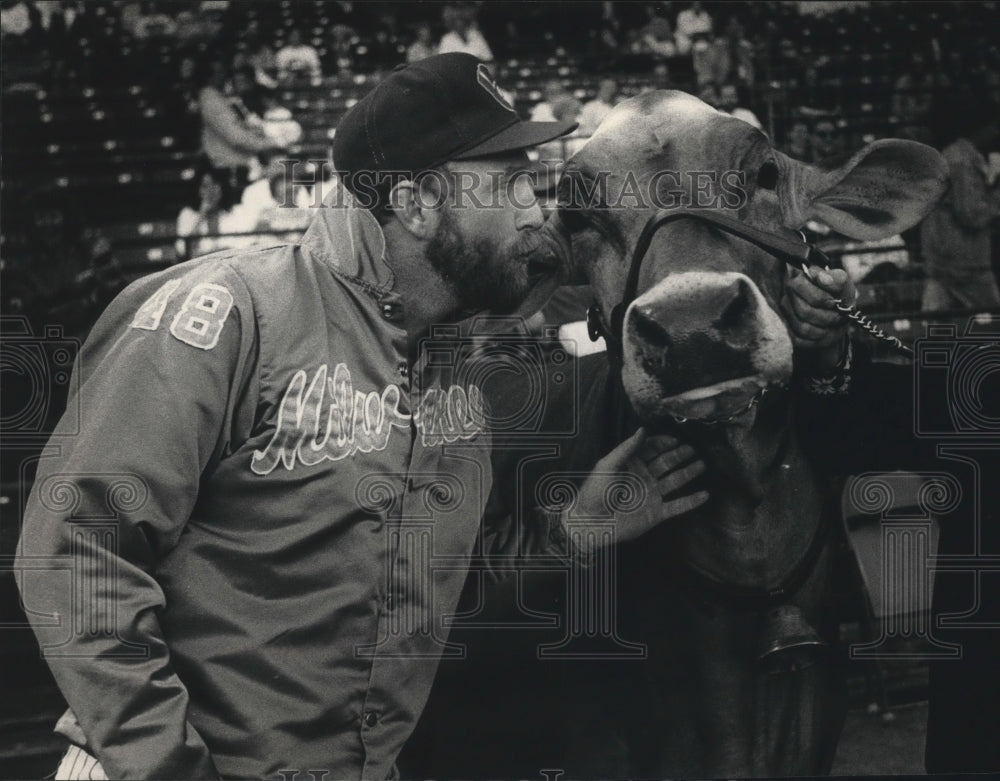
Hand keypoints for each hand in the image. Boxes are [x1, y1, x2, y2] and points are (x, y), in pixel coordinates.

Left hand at [571, 428, 707, 549]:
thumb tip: (643, 430)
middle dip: (680, 455)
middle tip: (693, 450)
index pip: (651, 449)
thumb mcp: (608, 465)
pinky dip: (691, 501)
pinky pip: (677, 506)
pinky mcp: (656, 513)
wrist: (592, 523)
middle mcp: (644, 478)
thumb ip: (627, 448)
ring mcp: (651, 495)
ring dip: (688, 473)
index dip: (664, 443)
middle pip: (666, 462)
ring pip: (675, 481)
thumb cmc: (595, 492)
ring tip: (702, 465)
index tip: (676, 439)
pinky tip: (705, 495)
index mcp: (632, 465)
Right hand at [782, 266, 855, 371]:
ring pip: (804, 329)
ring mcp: (787, 316)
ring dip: (825, 329)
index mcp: (798, 280)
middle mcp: (787, 297)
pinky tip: (826, 331)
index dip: (820, 298)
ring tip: (833, 323)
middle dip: (827, 316)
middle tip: (839, 316)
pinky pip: (803, 341)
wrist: (838, 316)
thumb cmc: (839, 296)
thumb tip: (822, 278)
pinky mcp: (790, 332)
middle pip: (804, 312)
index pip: (800, 287)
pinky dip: (819, 339)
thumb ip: (837, 278)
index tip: (834, 302)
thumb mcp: (844, 285)